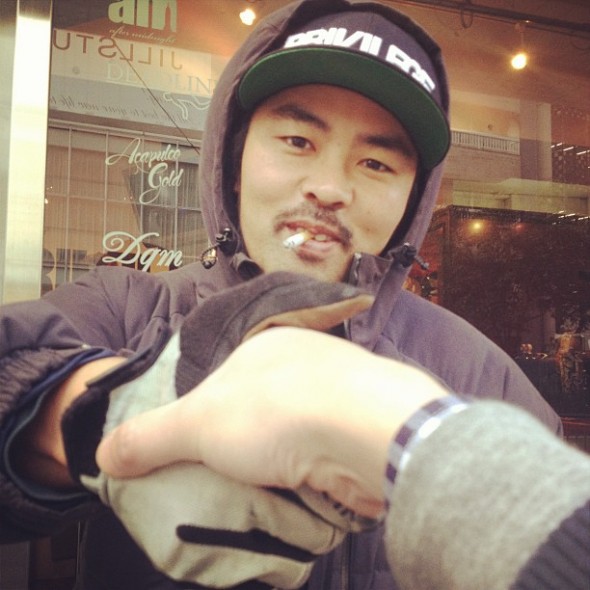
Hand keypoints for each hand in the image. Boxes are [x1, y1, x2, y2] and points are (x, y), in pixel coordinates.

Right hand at [64, 272, 376, 588]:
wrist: (369, 429)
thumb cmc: (276, 410)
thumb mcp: (196, 424)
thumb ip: (149, 438)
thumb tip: (102, 455)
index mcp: (269, 348)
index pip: (230, 381)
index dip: (211, 417)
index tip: (200, 453)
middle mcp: (310, 364)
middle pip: (269, 410)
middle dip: (251, 445)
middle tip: (229, 482)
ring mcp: (344, 395)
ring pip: (302, 436)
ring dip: (287, 466)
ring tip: (266, 496)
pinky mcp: (367, 430)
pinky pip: (331, 456)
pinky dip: (318, 477)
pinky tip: (307, 497)